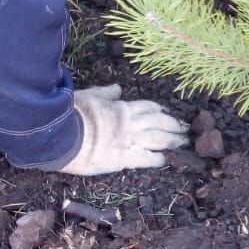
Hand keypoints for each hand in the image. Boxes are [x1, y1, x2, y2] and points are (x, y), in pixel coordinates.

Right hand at [60, 84, 188, 174]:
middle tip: (185, 129)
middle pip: (160, 122)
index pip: (148, 107)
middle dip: (174, 125)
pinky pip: (148, 159)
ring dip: (173, 141)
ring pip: (160, 139)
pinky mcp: (125, 159)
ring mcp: (130, 141)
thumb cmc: (72, 113)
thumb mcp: (89, 96)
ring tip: (183, 143)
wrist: (63, 134)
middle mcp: (131, 123)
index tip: (166, 112)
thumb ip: (105, 93)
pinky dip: (159, 159)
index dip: (160, 110)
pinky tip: (167, 160)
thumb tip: (117, 88)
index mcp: (122, 108)